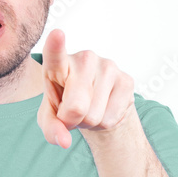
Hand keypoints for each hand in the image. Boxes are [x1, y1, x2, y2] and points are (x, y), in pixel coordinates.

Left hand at [37, 28, 135, 148]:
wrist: (97, 106)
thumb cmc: (67, 105)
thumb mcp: (51, 118)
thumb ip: (51, 129)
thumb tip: (64, 142)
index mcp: (59, 64)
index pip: (55, 55)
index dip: (56, 46)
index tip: (57, 34)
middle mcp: (84, 59)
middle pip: (75, 107)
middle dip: (71, 120)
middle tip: (72, 113)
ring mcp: (108, 67)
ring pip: (94, 115)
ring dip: (89, 122)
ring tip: (89, 108)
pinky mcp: (126, 80)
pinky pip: (111, 118)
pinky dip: (104, 123)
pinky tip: (104, 108)